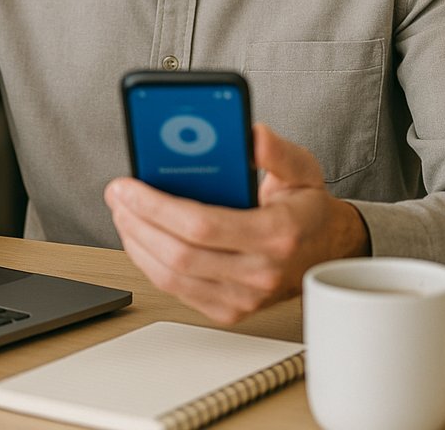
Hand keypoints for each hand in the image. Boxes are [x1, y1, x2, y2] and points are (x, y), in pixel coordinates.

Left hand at [104, 123, 369, 324]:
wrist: (327, 251)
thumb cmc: (307, 209)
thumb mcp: (302, 169)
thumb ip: (276, 150)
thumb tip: (250, 134)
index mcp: (276, 235)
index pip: (201, 225)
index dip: (156, 205)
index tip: (128, 184)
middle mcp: (259, 273)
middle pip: (178, 254)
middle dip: (136, 220)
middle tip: (117, 193)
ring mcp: (242, 298)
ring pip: (171, 276)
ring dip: (136, 241)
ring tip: (121, 210)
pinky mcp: (228, 310)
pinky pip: (176, 290)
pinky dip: (149, 262)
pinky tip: (138, 234)